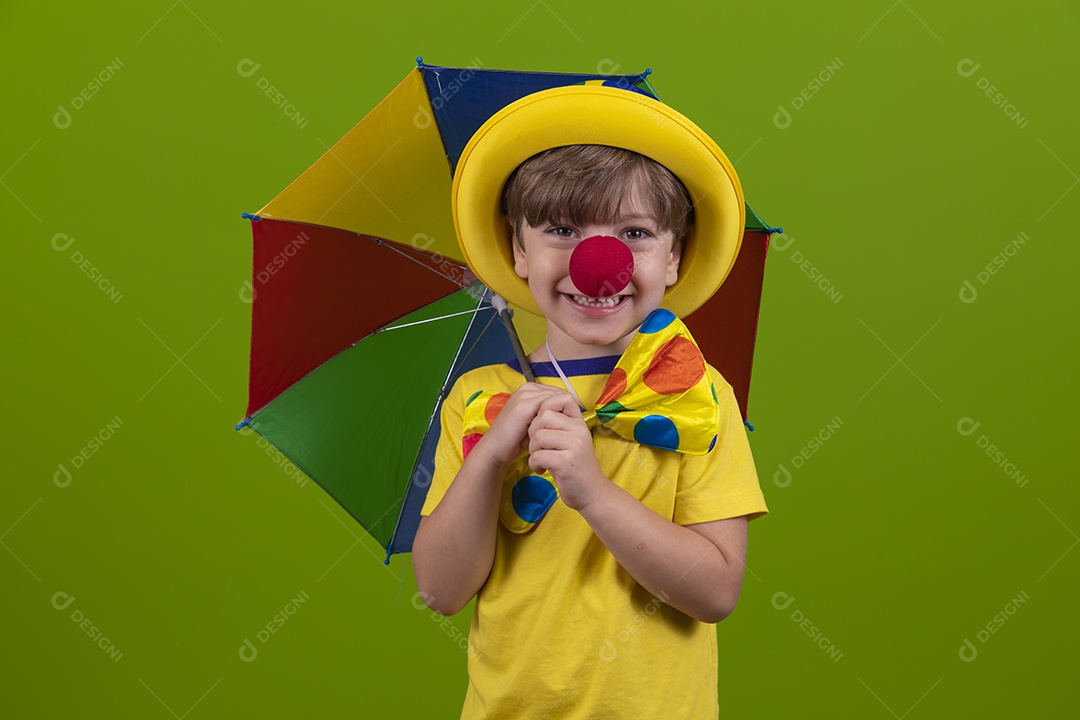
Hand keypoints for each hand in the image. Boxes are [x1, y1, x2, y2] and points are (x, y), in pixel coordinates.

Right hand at [477, 383, 567, 466]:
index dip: (565, 408)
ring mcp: (524, 395)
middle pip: (559, 394)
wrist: (496, 449)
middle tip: (565, 429)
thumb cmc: (516, 439)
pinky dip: (553, 420)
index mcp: (530, 390)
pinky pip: (549, 407)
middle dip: (565, 411)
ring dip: (560, 416)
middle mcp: (527, 388)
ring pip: (556, 400)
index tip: (566, 425)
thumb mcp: (535, 423)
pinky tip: (552, 433)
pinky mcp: (524, 406)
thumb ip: (548, 415)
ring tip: (559, 432)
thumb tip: (569, 416)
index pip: (558, 393)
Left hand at [526, 391, 607, 510]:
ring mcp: (574, 445)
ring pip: (538, 436)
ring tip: (541, 459)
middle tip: (539, 447)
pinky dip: (534, 464)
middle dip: (533, 433)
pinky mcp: (566, 462)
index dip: (543, 409)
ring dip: (533, 450)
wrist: (592, 493)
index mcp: (579, 422)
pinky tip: (542, 469)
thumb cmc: (575, 466)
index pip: (559, 398)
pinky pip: (538, 455)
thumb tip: (535, 409)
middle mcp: (579, 430)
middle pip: (543, 416)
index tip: (541, 426)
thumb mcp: (572, 440)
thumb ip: (559, 424)